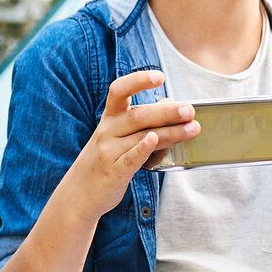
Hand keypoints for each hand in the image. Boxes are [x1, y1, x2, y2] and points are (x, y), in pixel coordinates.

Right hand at [67, 70, 197, 215]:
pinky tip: (155, 140)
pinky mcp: (114, 172)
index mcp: (109, 119)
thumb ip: (141, 123)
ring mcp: (109, 152)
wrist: (78, 195)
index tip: (159, 76)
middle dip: (167, 112)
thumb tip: (171, 105)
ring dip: (171, 132)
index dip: (138, 80)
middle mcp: (107, 131)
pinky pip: (130, 158)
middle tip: (189, 110)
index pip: (119, 91)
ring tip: (193, 129)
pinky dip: (143, 148)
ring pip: (142, 136)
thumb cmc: (106, 162)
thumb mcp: (117, 137)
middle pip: (138, 115)